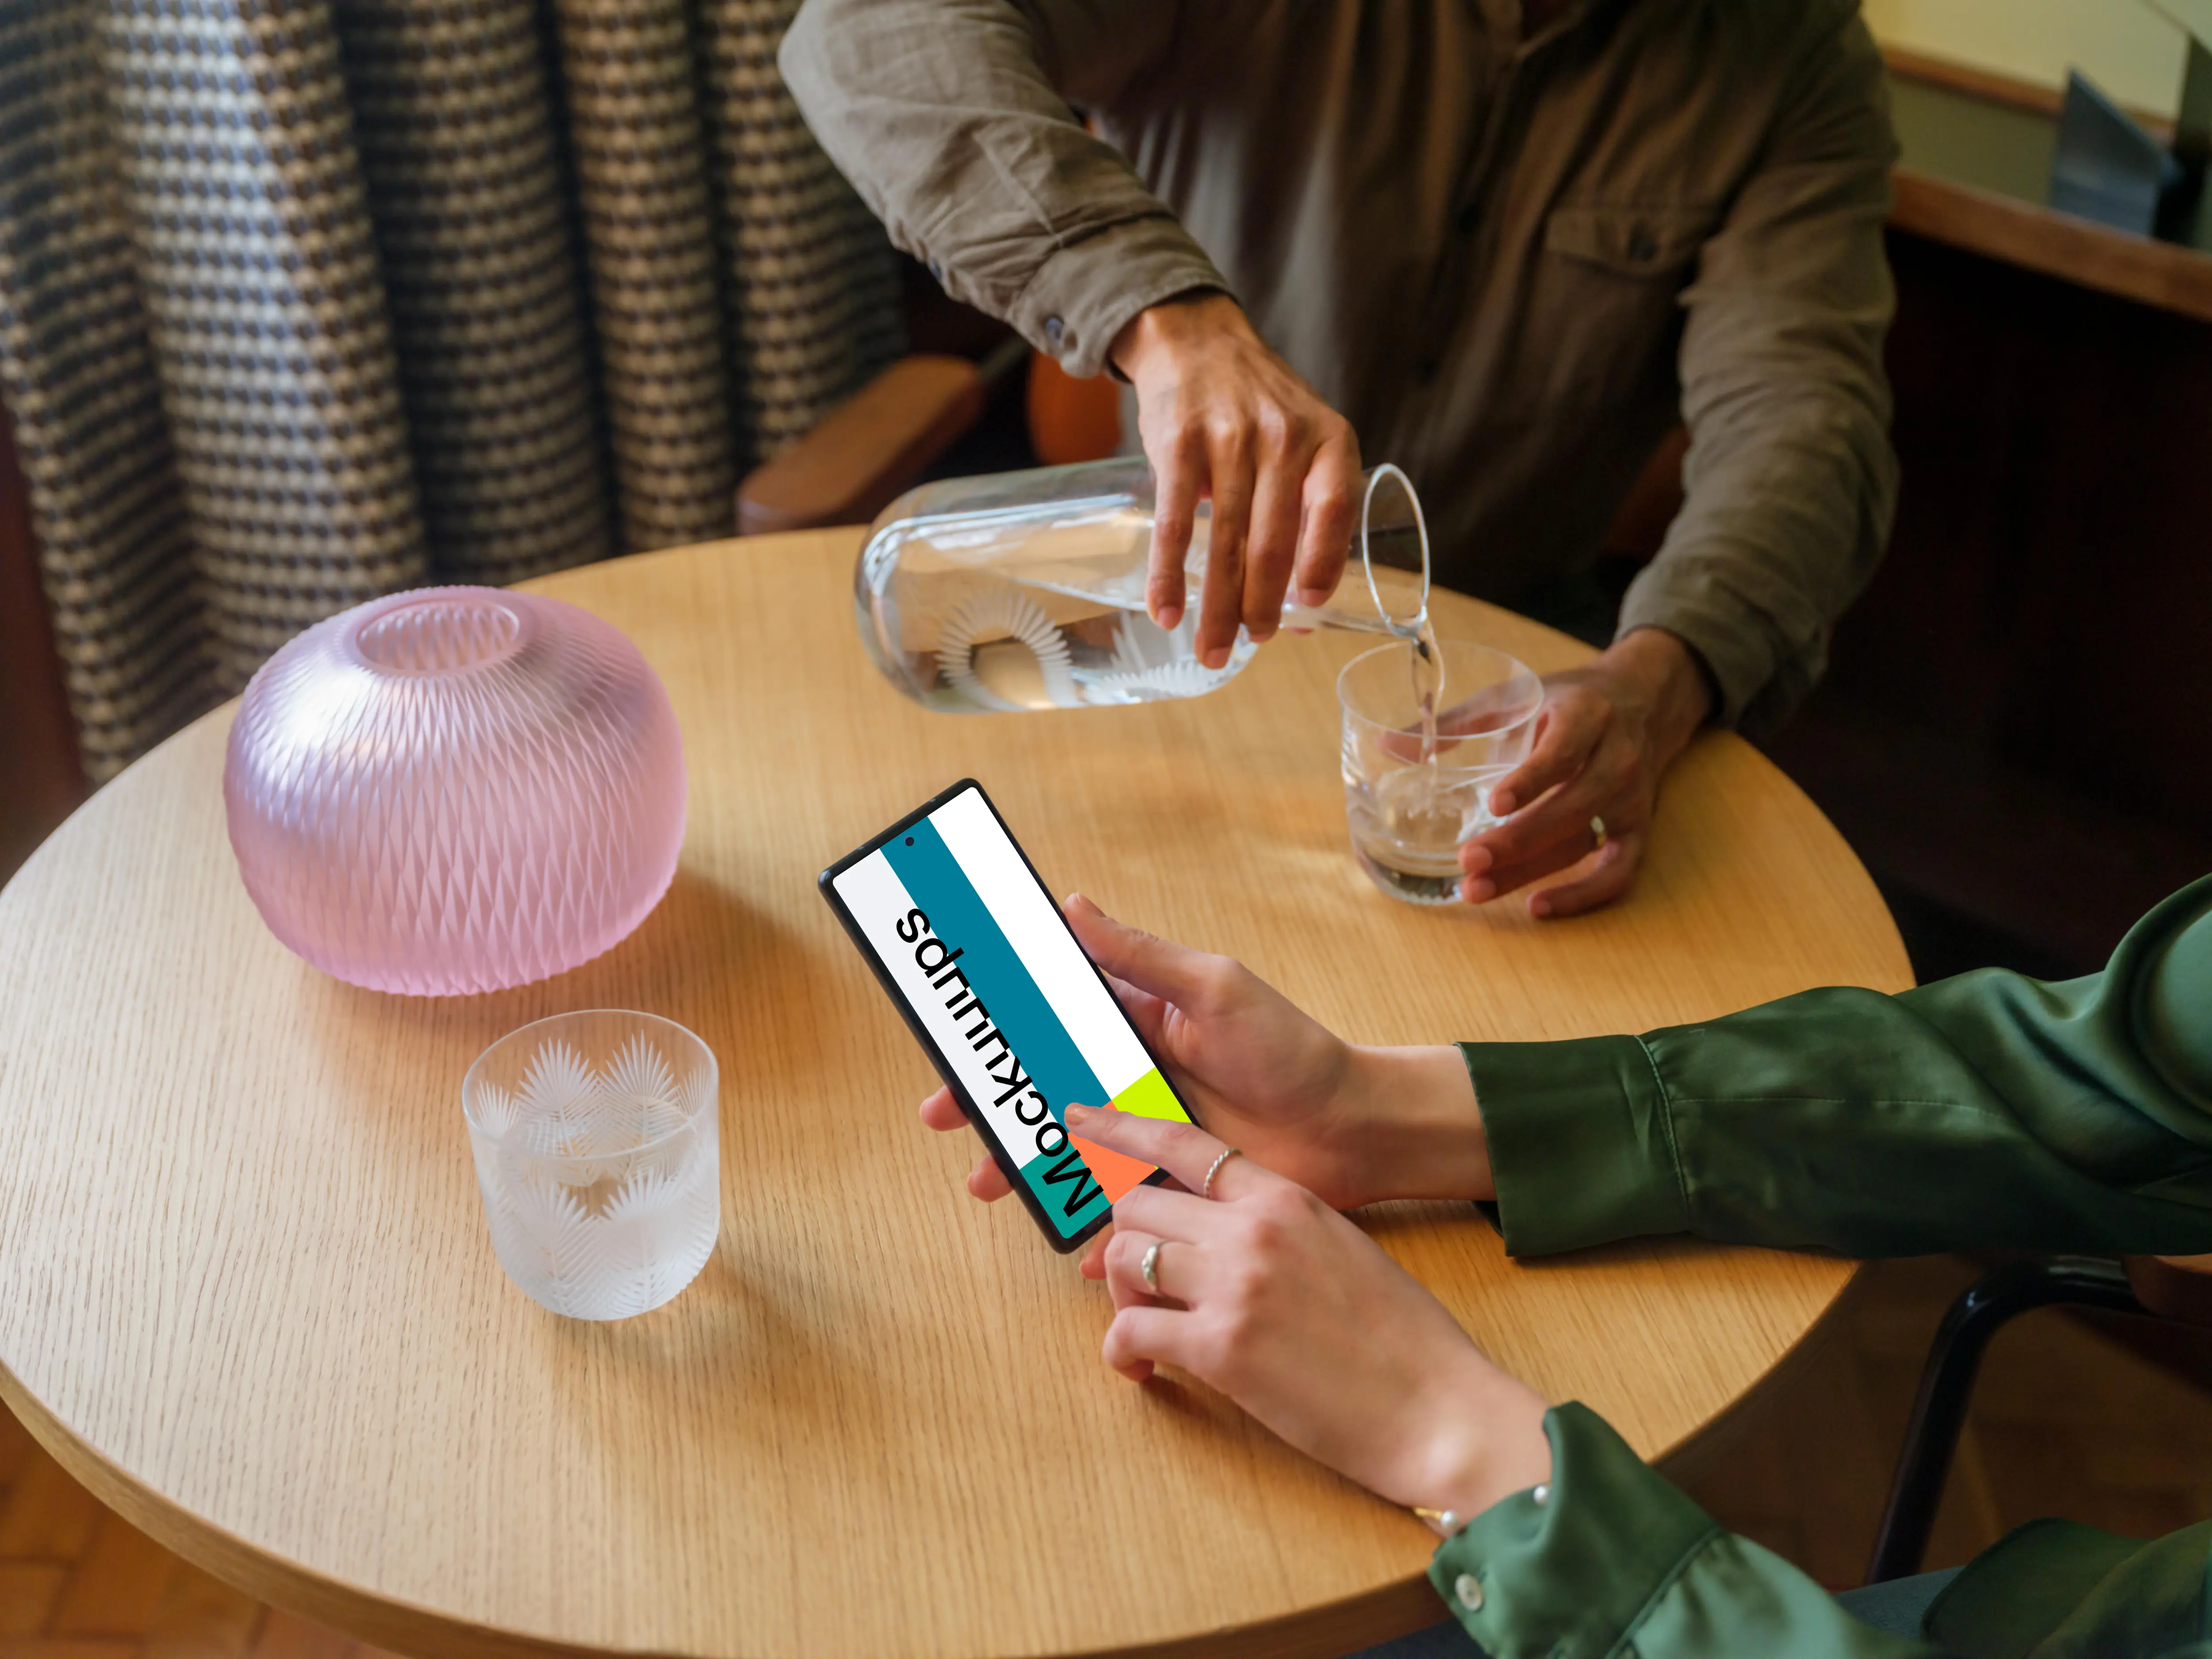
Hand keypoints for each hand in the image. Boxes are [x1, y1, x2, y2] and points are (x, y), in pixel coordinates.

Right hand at [915, 896, 1490, 1261]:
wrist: (1351, 1127)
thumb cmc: (1291, 1049)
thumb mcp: (1215, 988)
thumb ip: (1141, 955)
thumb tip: (1070, 904)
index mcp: (1135, 1020)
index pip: (1050, 1017)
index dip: (999, 1027)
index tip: (953, 1038)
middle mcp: (1131, 1075)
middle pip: (1041, 1086)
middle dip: (990, 1103)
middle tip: (944, 1118)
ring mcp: (1145, 1131)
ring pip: (1064, 1147)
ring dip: (1022, 1165)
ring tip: (989, 1184)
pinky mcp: (1167, 1181)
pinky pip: (1112, 1202)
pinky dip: (1088, 1224)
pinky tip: (1071, 1244)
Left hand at [1069, 1102, 1552, 1518]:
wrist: (1438, 1408)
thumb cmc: (1402, 1339)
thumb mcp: (1343, 1250)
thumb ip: (1281, 1228)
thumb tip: (1225, 1234)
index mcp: (1285, 1197)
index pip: (1184, 1143)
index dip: (1123, 1129)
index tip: (1080, 1120)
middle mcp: (1252, 1229)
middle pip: (1138, 1204)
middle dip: (1122, 1242)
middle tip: (1135, 1286)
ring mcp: (1233, 1285)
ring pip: (1122, 1259)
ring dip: (1117, 1297)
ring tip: (1141, 1330)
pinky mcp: (1220, 1348)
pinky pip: (1129, 1332)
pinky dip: (1121, 1353)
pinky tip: (1141, 1372)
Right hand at [1110, 293, 1361, 669]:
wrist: (1198, 340)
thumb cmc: (1258, 409)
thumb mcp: (1303, 440)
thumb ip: (1307, 513)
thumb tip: (1303, 614)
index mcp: (1328, 440)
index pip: (1335, 508)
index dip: (1323, 563)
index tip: (1310, 608)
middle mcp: (1283, 437)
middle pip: (1273, 540)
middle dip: (1262, 605)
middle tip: (1251, 644)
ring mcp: (1229, 439)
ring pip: (1226, 541)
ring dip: (1217, 605)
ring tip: (1212, 649)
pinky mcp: (1179, 444)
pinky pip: (1175, 523)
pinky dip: (1170, 574)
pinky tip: (1168, 611)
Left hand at [1458, 628, 1713, 918]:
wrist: (1640, 703)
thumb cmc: (1566, 702)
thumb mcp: (1517, 695)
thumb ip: (1457, 721)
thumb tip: (1388, 745)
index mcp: (1587, 715)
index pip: (1563, 751)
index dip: (1530, 780)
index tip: (1493, 804)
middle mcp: (1618, 757)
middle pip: (1570, 807)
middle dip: (1517, 840)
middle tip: (1466, 860)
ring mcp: (1631, 799)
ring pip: (1582, 842)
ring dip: (1530, 872)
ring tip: (1476, 889)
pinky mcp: (1636, 830)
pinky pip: (1617, 873)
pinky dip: (1582, 896)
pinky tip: (1538, 908)